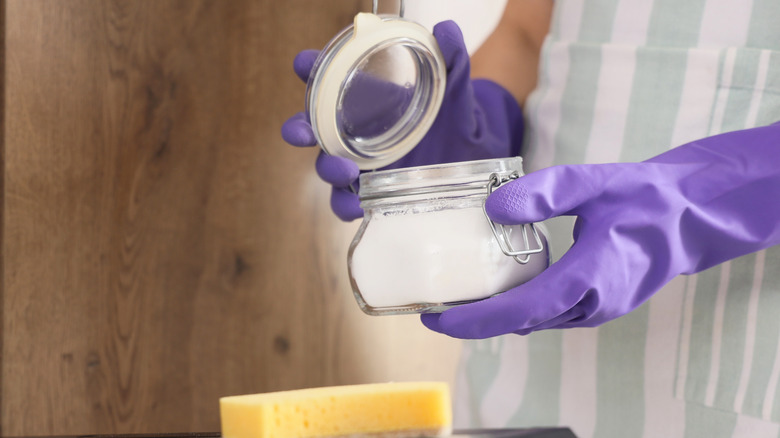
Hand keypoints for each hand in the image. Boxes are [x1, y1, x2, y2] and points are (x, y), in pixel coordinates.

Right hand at [281, 20, 524, 220]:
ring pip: (327, 167)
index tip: (304, 63)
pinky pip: (348, 202)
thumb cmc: (452, 116)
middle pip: (312, 127)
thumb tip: (448, 29)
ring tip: (345, 171)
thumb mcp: (455, 90)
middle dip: (300, 128)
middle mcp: (353, 129)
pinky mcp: (371, 192)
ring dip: (327, 168)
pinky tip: (358, 206)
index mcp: (365, 96)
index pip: (327, 76)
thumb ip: (452, 61)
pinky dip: (347, 206)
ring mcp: (359, 162)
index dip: (310, 69)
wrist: (471, 156)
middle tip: (302, 131)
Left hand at [421, 122, 779, 338]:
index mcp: (589, 278)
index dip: (473, 319)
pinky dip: (515, 308)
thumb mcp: (593, 182)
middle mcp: (590, 305)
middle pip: (517, 323)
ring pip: (531, 321)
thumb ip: (545, 192)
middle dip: (472, 320)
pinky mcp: (594, 307)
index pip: (519, 311)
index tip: (434, 316)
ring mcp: (594, 311)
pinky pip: (546, 314)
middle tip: (430, 304)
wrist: (688, 219)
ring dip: (492, 316)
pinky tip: (494, 288)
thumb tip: (493, 207)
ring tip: (453, 296)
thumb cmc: (644, 199)